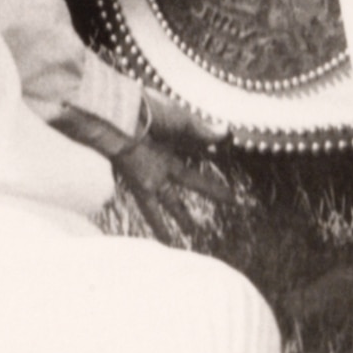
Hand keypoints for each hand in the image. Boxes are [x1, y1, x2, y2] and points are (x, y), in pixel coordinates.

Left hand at [57, 86, 232, 245]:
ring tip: (193, 231)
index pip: (198, 151)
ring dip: (183, 215)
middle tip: (230, 199)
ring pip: (172, 199)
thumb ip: (202, 130)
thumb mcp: (182, 118)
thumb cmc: (150, 110)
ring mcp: (155, 173)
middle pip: (191, 179)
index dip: (214, 156)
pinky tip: (168, 241)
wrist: (122, 116)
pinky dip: (160, 226)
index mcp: (175, 137)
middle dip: (210, 189)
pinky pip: (152, 209)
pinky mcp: (143, 185)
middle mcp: (165, 158)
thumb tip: (225, 133)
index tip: (229, 161)